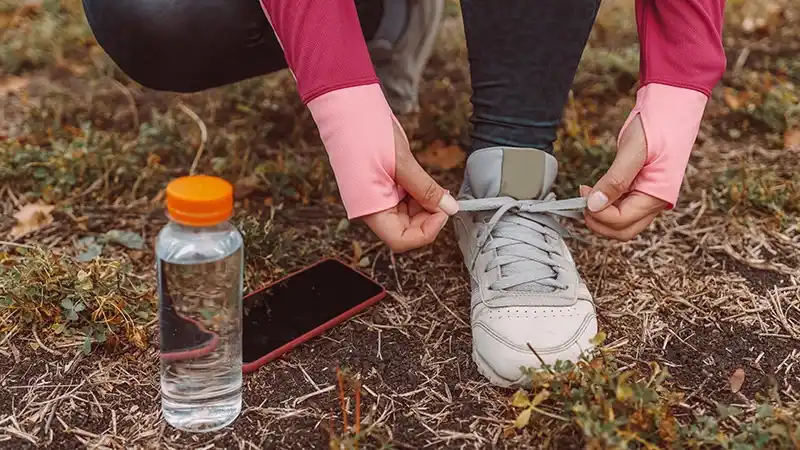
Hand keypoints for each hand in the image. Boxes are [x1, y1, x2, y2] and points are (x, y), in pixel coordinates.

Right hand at [362, 120, 458, 252]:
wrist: (345, 107)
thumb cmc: (363, 131)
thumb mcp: (401, 161)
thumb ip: (425, 189)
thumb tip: (449, 208)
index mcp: (369, 208)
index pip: (401, 241)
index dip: (426, 232)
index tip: (443, 211)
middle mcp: (371, 208)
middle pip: (406, 231)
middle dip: (428, 218)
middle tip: (443, 196)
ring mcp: (376, 198)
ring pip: (407, 217)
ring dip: (425, 206)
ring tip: (434, 186)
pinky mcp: (380, 187)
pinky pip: (403, 201)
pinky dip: (418, 195)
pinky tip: (424, 182)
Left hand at [581, 115, 667, 240]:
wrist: (674, 106)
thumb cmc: (659, 124)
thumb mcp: (633, 150)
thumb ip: (615, 180)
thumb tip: (594, 205)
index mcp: (658, 196)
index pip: (622, 221)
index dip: (599, 214)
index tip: (584, 194)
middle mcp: (656, 202)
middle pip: (622, 230)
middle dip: (599, 222)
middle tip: (583, 201)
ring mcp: (650, 197)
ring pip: (622, 222)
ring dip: (601, 215)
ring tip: (587, 194)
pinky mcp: (643, 189)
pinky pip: (623, 208)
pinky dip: (607, 205)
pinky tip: (597, 190)